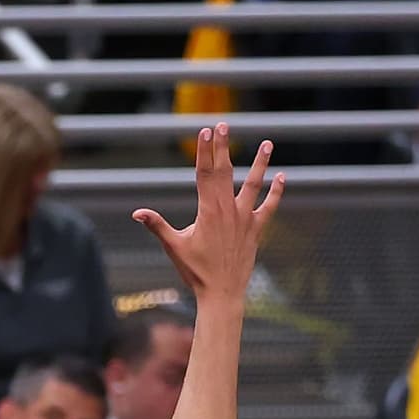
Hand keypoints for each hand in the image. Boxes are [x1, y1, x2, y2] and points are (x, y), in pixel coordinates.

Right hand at [133, 124, 284, 306]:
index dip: (205, 151)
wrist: (222, 293)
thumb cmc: (195, 271)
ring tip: (268, 143)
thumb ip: (157, 226)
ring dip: (260, 163)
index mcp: (208, 210)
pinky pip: (269, 207)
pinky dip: (276, 192)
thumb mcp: (174, 247)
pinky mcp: (256, 229)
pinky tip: (281, 177)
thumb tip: (137, 213)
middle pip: (225, 172)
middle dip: (224, 147)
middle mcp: (229, 209)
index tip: (206, 132)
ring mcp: (245, 218)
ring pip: (254, 184)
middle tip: (224, 125)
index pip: (205, 173)